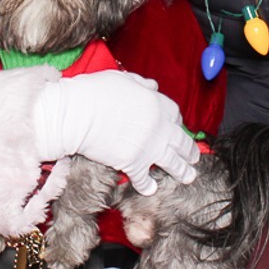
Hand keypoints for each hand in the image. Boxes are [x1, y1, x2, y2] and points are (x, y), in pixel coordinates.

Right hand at [33, 70, 197, 194]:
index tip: (178, 129)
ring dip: (182, 171)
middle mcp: (157, 126)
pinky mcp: (133, 163)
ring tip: (189, 177)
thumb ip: (140, 84)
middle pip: (180, 140)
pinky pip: (145, 178)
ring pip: (172, 161)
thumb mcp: (121, 79)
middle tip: (194, 157)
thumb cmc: (92, 93)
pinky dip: (147, 185)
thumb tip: (153, 87)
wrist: (75, 115)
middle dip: (189, 150)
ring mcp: (148, 146)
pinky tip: (151, 189)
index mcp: (155, 103)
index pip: (175, 114)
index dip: (178, 123)